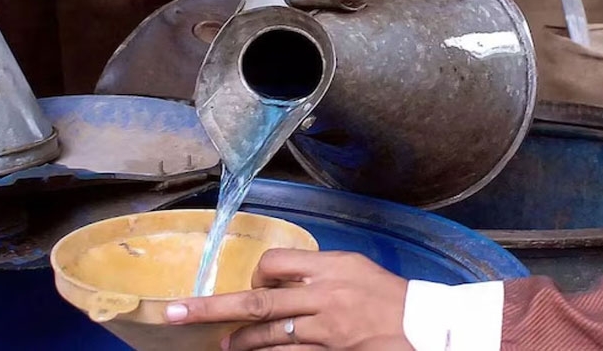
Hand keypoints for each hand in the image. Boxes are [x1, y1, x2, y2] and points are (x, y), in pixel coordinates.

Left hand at [165, 249, 413, 349]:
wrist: (426, 325)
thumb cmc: (387, 294)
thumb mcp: (353, 266)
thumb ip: (315, 269)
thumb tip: (277, 276)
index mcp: (328, 267)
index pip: (275, 261)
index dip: (257, 272)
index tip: (255, 281)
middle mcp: (323, 296)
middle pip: (257, 300)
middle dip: (211, 307)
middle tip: (175, 312)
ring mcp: (325, 330)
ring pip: (268, 336)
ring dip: (240, 341)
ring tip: (222, 344)